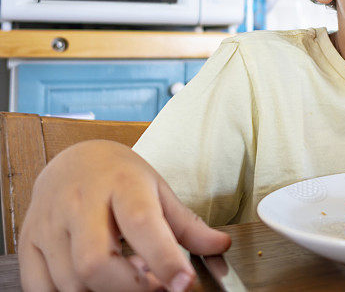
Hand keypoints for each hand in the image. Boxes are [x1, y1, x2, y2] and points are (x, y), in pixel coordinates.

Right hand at [19, 140, 230, 290]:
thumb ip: (188, 225)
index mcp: (121, 184)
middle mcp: (80, 203)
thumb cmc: (120, 177)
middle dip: (129, 288)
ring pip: (70, 281)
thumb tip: (220, 247)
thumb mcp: (159, 190)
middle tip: (157, 289)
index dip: (163, 257)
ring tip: (131, 278)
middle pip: (95, 261)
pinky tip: (96, 285)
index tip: (183, 283)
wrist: (74, 160)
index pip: (142, 223)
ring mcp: (50, 224)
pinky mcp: (28, 242)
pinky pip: (41, 288)